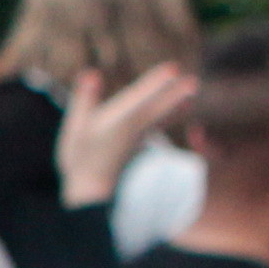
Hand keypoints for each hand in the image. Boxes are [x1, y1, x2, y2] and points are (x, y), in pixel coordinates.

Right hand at [57, 62, 192, 209]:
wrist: (90, 198)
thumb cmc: (80, 161)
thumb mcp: (75, 129)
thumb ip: (84, 100)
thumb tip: (91, 73)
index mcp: (117, 124)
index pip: (139, 98)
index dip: (155, 83)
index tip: (173, 69)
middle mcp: (133, 130)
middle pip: (157, 108)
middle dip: (174, 94)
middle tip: (193, 82)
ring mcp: (139, 139)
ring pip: (162, 117)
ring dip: (177, 103)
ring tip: (192, 93)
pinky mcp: (142, 146)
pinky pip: (161, 124)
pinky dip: (173, 113)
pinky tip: (185, 106)